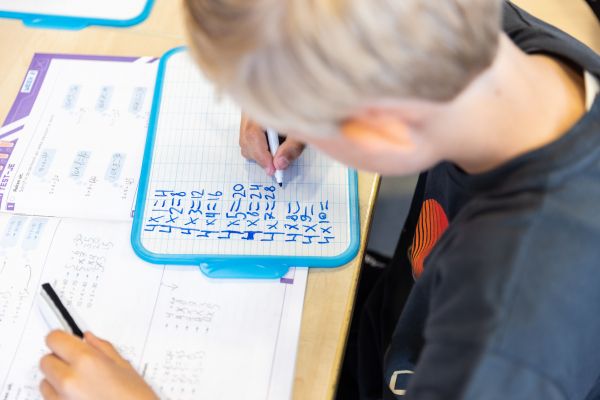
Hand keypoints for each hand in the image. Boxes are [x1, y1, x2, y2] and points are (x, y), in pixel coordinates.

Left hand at [39, 330, 157, 399]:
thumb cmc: (136, 399)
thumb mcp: (125, 368)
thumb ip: (102, 349)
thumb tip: (89, 339)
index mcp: (86, 361)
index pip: (54, 339)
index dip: (61, 339)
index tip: (67, 342)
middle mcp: (68, 380)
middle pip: (46, 361)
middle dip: (59, 360)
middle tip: (78, 366)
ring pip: (45, 383)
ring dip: (57, 381)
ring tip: (81, 387)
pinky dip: (60, 398)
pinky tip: (80, 398)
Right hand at [239, 115, 304, 175]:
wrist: (298, 104)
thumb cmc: (300, 114)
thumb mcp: (301, 131)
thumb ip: (291, 148)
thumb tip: (279, 164)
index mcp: (262, 109)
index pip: (253, 136)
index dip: (261, 156)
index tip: (272, 169)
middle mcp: (251, 111)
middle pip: (246, 140)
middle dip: (260, 157)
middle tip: (275, 167)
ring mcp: (247, 115)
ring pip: (245, 142)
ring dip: (259, 153)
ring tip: (276, 153)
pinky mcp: (248, 120)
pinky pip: (246, 139)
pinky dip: (258, 148)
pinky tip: (271, 146)